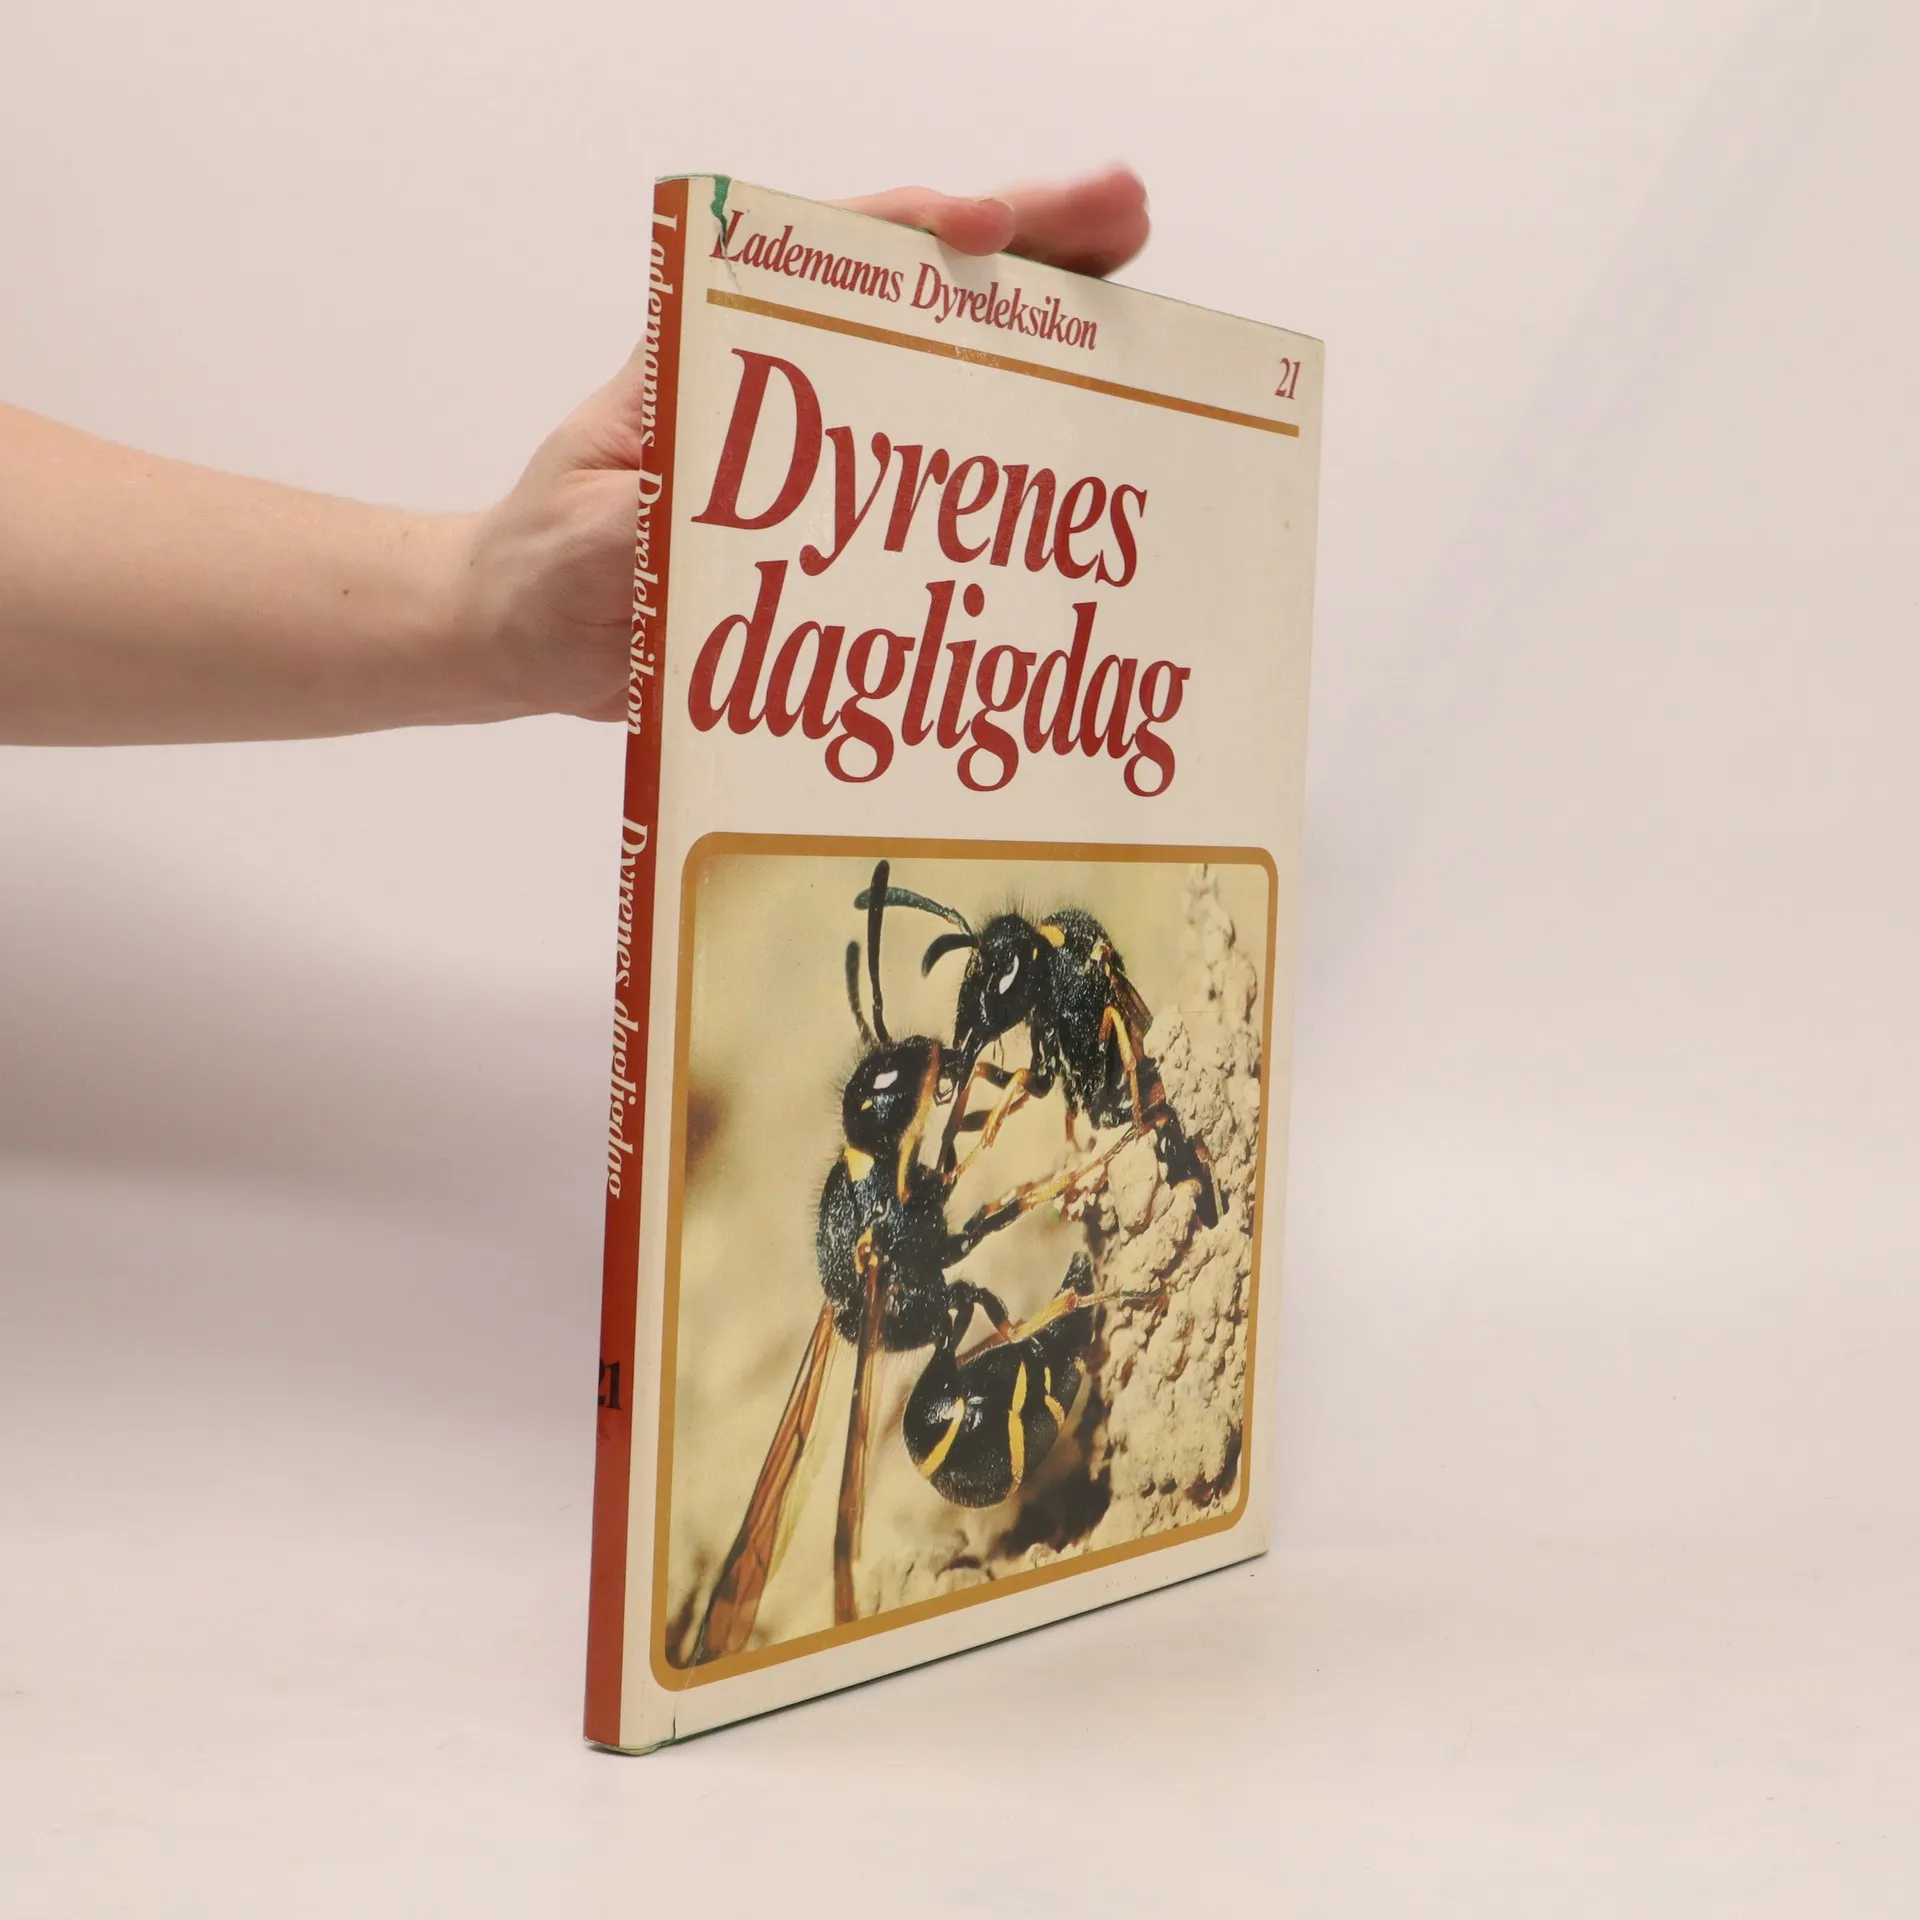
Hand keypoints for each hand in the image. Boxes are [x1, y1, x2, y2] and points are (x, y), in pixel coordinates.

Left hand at [460, 166, 1150, 723]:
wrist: (532, 632)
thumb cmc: (543, 565)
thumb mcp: (584, 541)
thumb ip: (652, 526)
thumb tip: (740, 521)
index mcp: (712, 348)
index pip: (820, 257)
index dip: (910, 233)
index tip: (984, 226)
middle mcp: (785, 377)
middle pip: (917, 291)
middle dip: (1027, 248)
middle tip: (1128, 214)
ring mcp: (828, 441)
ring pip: (950, 367)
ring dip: (1048, 335)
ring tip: (1148, 313)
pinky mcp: (848, 512)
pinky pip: (943, 477)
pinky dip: (1019, 456)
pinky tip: (1093, 450)